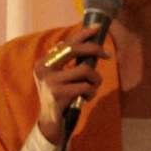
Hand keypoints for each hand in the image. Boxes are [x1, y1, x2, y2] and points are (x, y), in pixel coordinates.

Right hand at [33, 22, 107, 138]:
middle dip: (94, 49)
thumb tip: (78, 43)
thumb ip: (66, 62)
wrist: (50, 122)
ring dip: (95, 80)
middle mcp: (43, 69)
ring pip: (85, 70)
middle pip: (74, 50)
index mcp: (44, 62)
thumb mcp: (60, 77)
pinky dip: (91, 92)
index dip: (83, 34)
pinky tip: (86, 99)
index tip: (98, 28)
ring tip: (92, 88)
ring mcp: (50, 81)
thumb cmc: (60, 96)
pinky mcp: (59, 94)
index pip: (66, 43)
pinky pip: (86, 87)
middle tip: (107, 55)